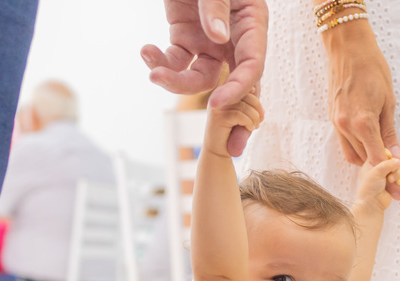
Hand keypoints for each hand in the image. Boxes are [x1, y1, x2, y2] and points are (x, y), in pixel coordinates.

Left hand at [144, 0, 268, 155]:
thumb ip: (216, 7)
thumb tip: (217, 39)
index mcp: (252, 24)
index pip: (252, 64)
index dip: (239, 88)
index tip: (217, 104)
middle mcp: (234, 39)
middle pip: (235, 84)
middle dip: (231, 117)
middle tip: (230, 148)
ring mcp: (209, 41)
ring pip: (198, 78)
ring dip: (175, 82)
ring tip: (153, 71)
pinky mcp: (185, 38)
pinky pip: (175, 61)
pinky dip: (158, 62)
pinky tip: (146, 52)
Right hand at [204, 92, 264, 158]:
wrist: (218, 150)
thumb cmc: (233, 131)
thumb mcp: (243, 113)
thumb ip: (247, 101)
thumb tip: (253, 88)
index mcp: (223, 92)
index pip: (243, 87)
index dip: (255, 100)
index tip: (260, 113)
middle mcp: (217, 96)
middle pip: (245, 93)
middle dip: (257, 108)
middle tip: (260, 120)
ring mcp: (217, 106)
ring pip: (244, 106)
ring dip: (254, 117)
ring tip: (254, 126)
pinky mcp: (218, 117)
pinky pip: (240, 115)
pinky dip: (249, 122)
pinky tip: (249, 128)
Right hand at [322, 22, 399, 199]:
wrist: (347, 48)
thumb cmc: (372, 68)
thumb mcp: (388, 101)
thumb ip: (389, 132)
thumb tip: (396, 156)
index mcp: (363, 122)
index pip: (376, 160)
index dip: (388, 175)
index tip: (398, 187)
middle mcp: (346, 126)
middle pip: (364, 162)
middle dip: (380, 173)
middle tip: (395, 181)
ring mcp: (337, 123)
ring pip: (353, 156)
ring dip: (368, 161)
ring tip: (383, 163)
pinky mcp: (333, 119)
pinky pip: (345, 144)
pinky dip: (358, 150)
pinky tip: (370, 147)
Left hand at [355, 151, 399, 214]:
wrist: (371, 205)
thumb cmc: (369, 189)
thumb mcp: (376, 172)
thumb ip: (388, 164)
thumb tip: (397, 160)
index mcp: (370, 162)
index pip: (381, 152)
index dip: (387, 155)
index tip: (388, 160)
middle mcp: (377, 168)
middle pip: (392, 160)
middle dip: (393, 167)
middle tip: (389, 175)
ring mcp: (384, 175)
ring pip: (396, 169)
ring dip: (397, 174)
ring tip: (391, 181)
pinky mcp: (390, 183)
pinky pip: (399, 177)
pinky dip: (399, 180)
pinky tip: (397, 183)